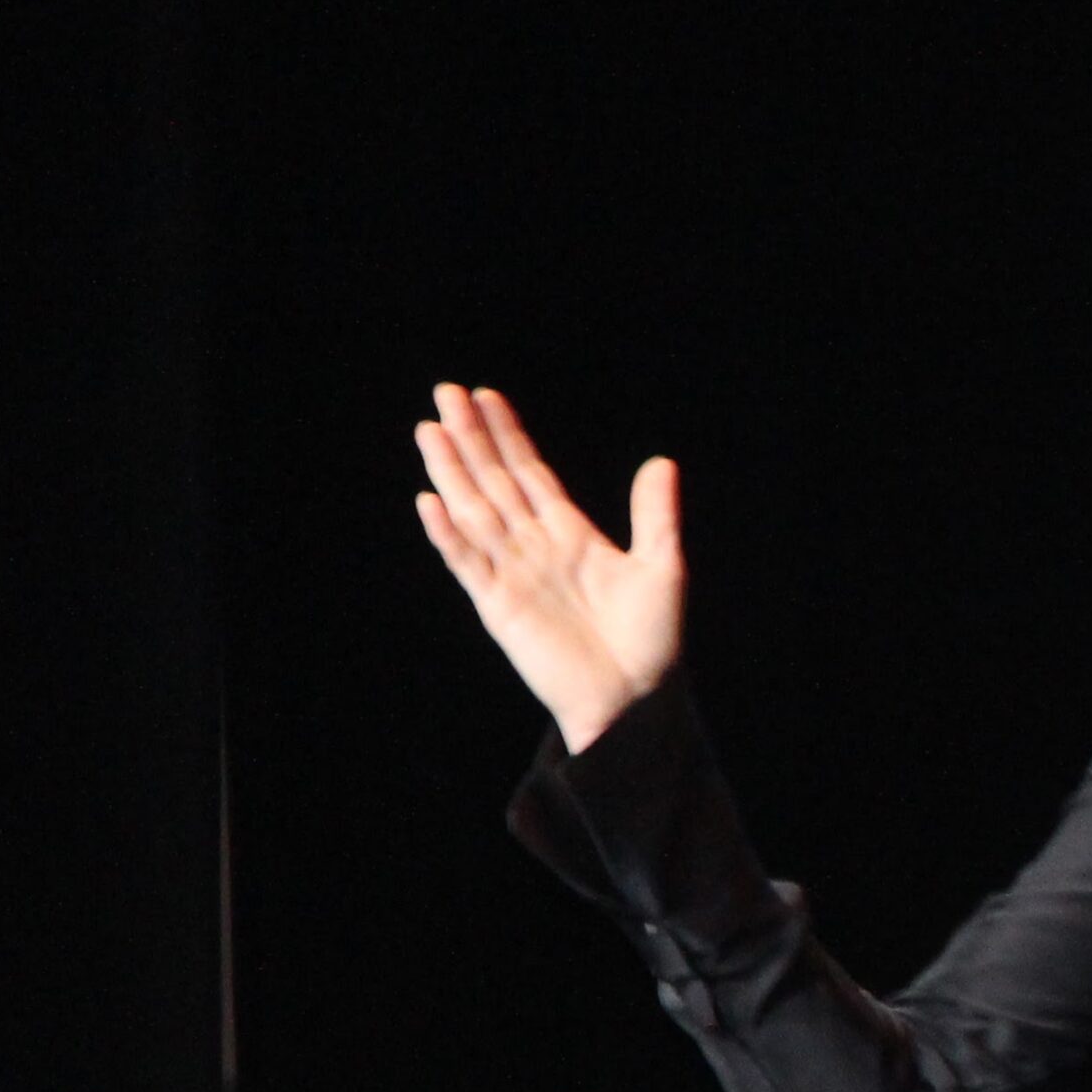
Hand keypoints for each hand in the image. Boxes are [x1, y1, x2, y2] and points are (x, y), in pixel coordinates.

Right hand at [415, 384, 684, 751]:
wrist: (636, 700)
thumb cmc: (651, 641)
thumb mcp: (662, 567)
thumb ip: (655, 514)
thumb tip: (661, 461)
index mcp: (570, 535)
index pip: (530, 473)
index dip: (507, 435)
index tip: (486, 396)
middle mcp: (535, 548)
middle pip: (494, 482)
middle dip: (471, 439)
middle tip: (446, 392)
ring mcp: (514, 575)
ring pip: (474, 512)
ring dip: (451, 473)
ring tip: (429, 430)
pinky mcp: (500, 608)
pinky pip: (469, 564)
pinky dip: (448, 535)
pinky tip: (430, 503)